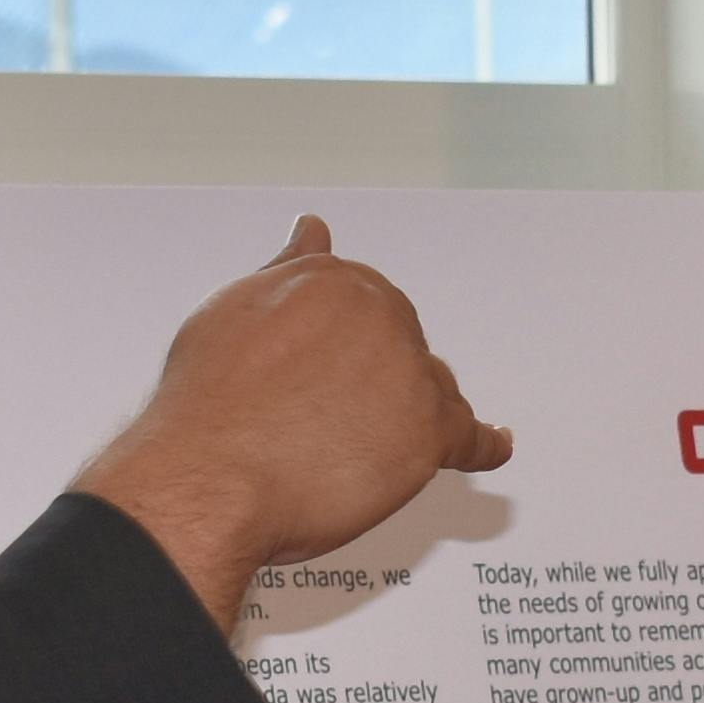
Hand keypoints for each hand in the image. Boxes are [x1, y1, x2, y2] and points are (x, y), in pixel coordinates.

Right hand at [73, 218, 513, 622]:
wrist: (211, 475)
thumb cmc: (210, 403)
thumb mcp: (236, 310)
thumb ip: (287, 269)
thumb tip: (312, 227)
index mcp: (336, 278)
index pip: (367, 305)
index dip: (348, 344)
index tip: (332, 366)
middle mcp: (381, 314)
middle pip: (404, 348)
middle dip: (379, 379)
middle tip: (331, 418)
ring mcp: (409, 373)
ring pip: (432, 390)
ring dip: (412, 413)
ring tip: (377, 443)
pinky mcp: (428, 434)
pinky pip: (471, 438)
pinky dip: (484, 444)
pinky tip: (493, 445)